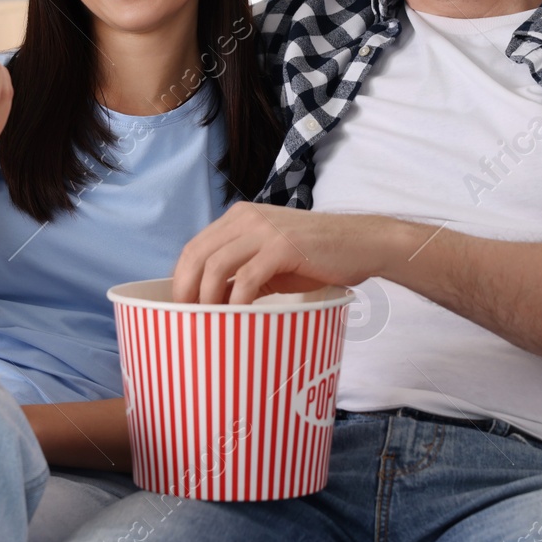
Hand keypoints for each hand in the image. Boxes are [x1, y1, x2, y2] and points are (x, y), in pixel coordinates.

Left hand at [172, 203, 395, 304]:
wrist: (361, 244)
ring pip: (216, 266)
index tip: (180, 307)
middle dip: (186, 290)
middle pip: (196, 255)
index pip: (194, 247)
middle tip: (187, 319)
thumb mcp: (271, 259)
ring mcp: (264, 231)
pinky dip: (236, 302)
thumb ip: (242, 272)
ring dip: (207, 299)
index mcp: (239, 218)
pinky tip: (237, 318)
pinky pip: (247, 278)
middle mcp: (246, 219)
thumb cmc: (316, 256)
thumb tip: (212, 302)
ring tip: (209, 323)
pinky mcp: (282, 247)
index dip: (181, 278)